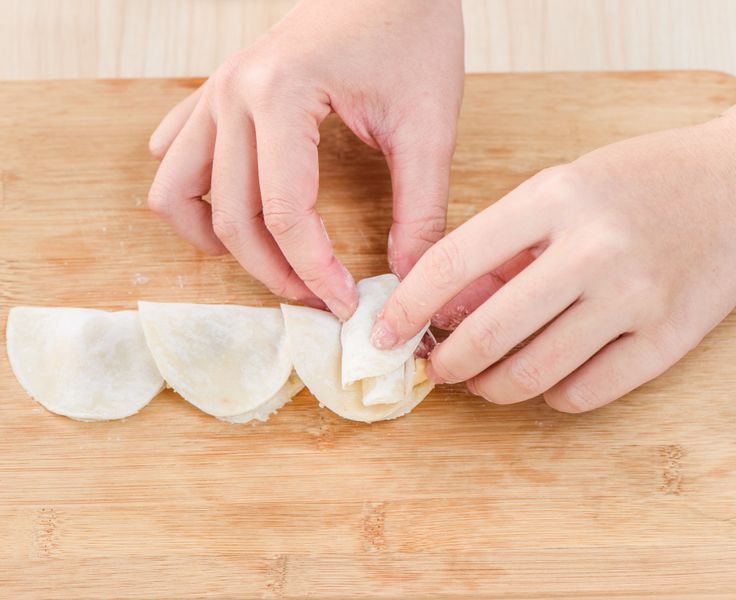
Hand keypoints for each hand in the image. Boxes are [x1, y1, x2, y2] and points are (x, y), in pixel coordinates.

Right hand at [147, 0, 464, 319]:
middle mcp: (233, 94)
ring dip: (214, 239)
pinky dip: (193, 196)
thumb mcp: (429, 122)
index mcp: (280, 95)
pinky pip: (177, 156)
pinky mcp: (217, 93)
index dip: (316, 273)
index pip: (286, 215)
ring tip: (266, 260)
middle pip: (231, 216)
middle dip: (274, 272)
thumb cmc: (411, 30)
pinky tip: (231, 211)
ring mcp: (216, 91)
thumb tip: (409, 275)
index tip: (345, 304)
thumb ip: (421, 205)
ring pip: (177, 192)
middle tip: (318, 298)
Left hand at [371, 109, 735, 411]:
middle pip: (489, 332)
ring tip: (481, 380)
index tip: (383, 333)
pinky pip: (586, 393)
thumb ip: (500, 249)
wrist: (734, 184)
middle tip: (437, 369)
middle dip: (446, 363)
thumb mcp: (557, 192)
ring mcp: (636, 296)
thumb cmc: (630, 185)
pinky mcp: (669, 337)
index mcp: (553, 199)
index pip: (453, 262)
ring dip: (491, 388)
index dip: (406, 306)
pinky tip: (543, 380)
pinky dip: (550, 396)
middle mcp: (593, 248)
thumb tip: (443, 311)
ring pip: (535, 373)